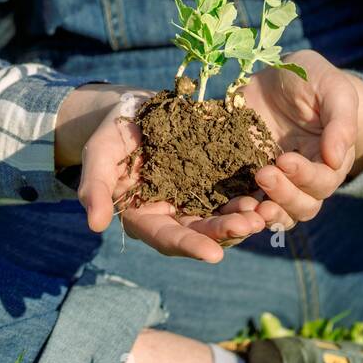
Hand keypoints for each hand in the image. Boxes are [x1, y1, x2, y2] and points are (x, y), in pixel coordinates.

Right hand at [78, 92, 268, 264]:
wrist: (134, 107)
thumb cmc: (111, 133)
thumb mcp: (98, 155)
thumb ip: (95, 188)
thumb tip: (95, 225)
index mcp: (144, 217)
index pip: (167, 237)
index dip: (190, 246)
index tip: (215, 254)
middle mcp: (173, 214)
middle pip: (200, 230)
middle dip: (225, 231)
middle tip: (250, 226)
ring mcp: (195, 196)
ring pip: (221, 214)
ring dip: (243, 216)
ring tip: (264, 211)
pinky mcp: (212, 178)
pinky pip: (233, 189)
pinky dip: (250, 192)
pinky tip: (268, 189)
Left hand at [233, 49, 362, 230]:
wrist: (280, 75)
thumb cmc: (315, 79)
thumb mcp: (333, 91)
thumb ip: (340, 123)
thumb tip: (336, 159)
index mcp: (330, 160)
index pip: (323, 181)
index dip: (305, 176)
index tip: (285, 159)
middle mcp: (306, 177)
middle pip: (303, 205)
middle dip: (284, 195)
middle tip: (263, 174)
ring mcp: (278, 179)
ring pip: (279, 212)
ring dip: (265, 212)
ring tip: (248, 204)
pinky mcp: (251, 172)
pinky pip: (248, 201)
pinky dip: (241, 208)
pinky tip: (229, 204)